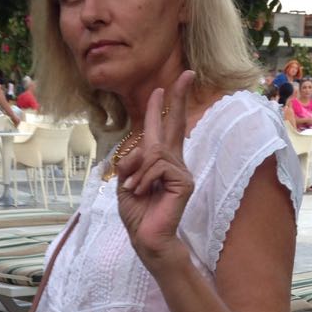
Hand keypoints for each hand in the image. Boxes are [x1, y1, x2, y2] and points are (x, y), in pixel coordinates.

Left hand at [114, 70, 195, 268]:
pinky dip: (144, 179)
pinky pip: (158, 166)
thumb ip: (130, 162)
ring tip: (134, 189)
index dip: (163, 107)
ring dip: (138, 170)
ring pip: (154, 152)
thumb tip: (141, 149)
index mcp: (160, 161)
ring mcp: (181, 171)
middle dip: (178, 98)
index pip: (164, 129)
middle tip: (186, 74)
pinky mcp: (184, 181)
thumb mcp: (124, 182)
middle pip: (177, 124)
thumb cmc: (136, 213)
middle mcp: (174, 162)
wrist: (145, 237)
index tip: (164, 87)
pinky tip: (142, 192)